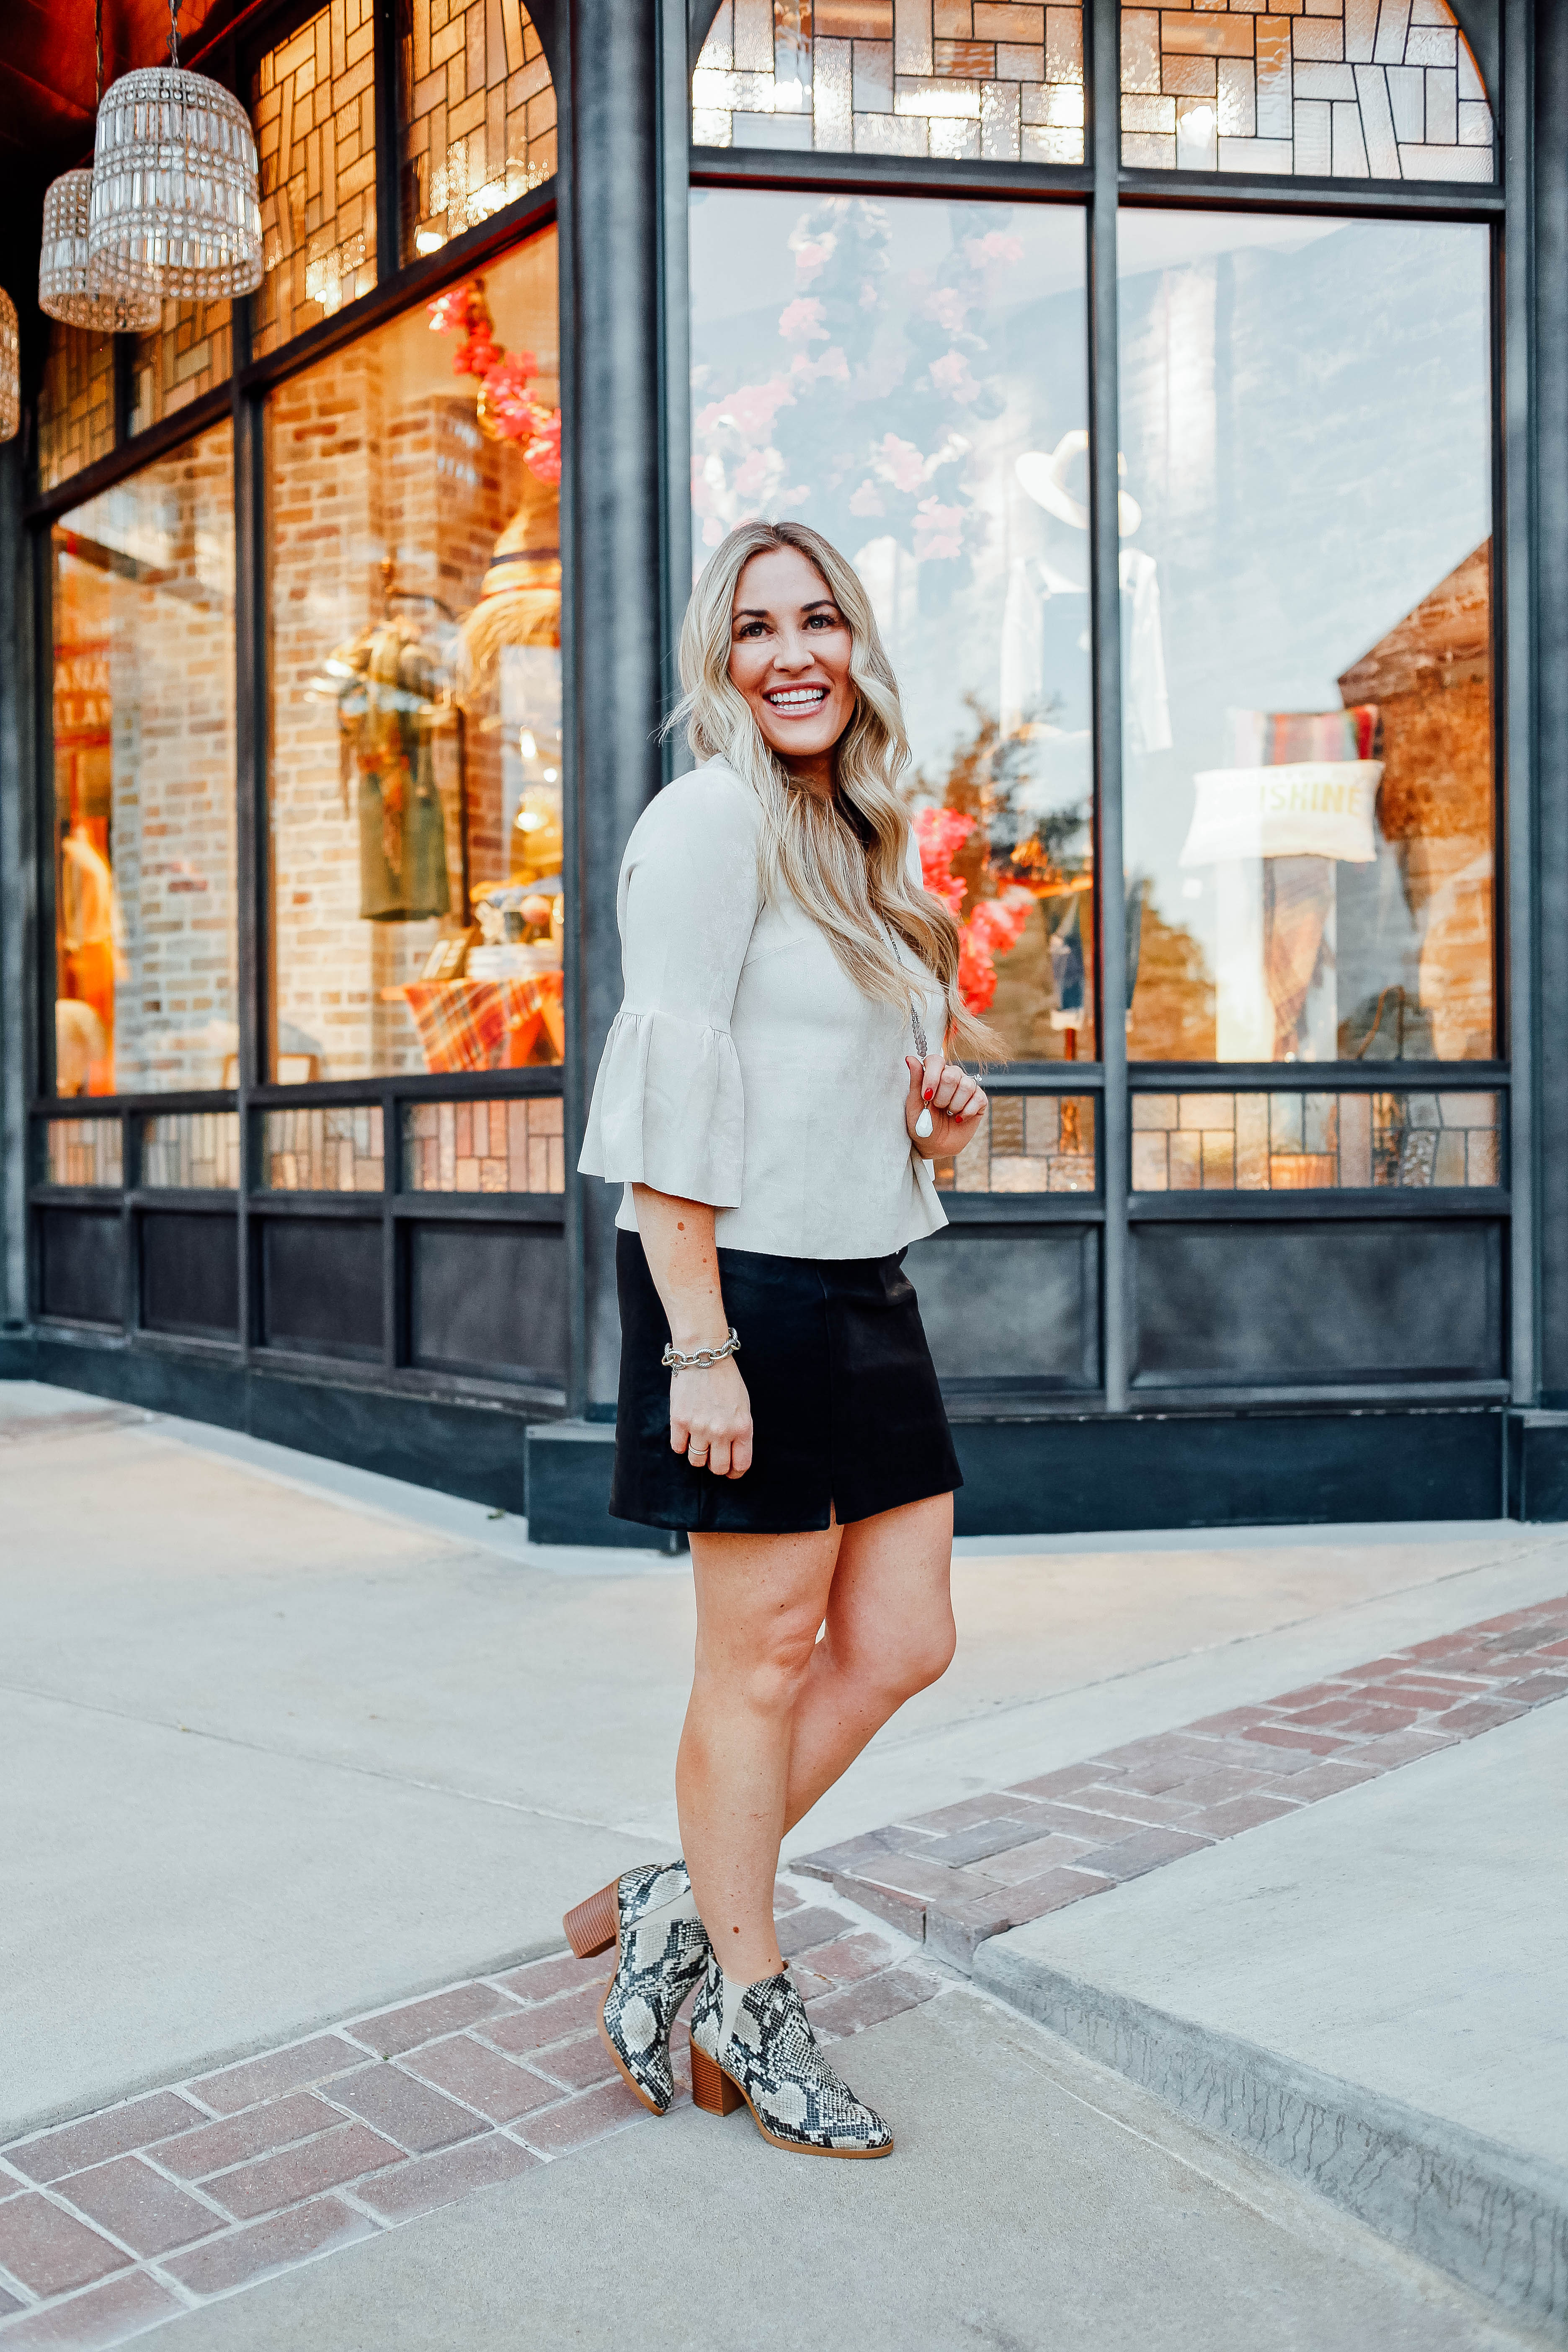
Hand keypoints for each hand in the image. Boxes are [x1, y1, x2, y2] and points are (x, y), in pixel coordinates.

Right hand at [670, 1354, 752, 1478]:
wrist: (703, 1356)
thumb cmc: (726, 1380)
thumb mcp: (743, 1406)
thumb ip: (739, 1430)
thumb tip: (732, 1453)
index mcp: (742, 1427)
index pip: (740, 1464)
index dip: (735, 1472)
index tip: (731, 1471)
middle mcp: (721, 1431)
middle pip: (717, 1468)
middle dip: (716, 1466)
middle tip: (713, 1456)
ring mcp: (699, 1427)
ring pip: (696, 1461)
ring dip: (698, 1455)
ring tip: (699, 1442)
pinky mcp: (679, 1421)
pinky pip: (678, 1448)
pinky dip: (682, 1444)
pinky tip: (686, 1432)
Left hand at [904, 1052, 985, 1159]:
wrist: (934, 1145)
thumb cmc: (921, 1123)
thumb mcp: (914, 1104)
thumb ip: (915, 1080)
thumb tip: (910, 1058)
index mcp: (934, 1073)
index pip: (936, 1060)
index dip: (932, 1077)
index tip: (926, 1096)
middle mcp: (952, 1075)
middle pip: (952, 1073)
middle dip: (942, 1096)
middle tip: (937, 1107)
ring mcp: (967, 1086)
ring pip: (966, 1085)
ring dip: (954, 1104)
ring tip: (948, 1113)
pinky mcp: (979, 1100)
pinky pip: (978, 1099)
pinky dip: (966, 1112)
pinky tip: (958, 1118)